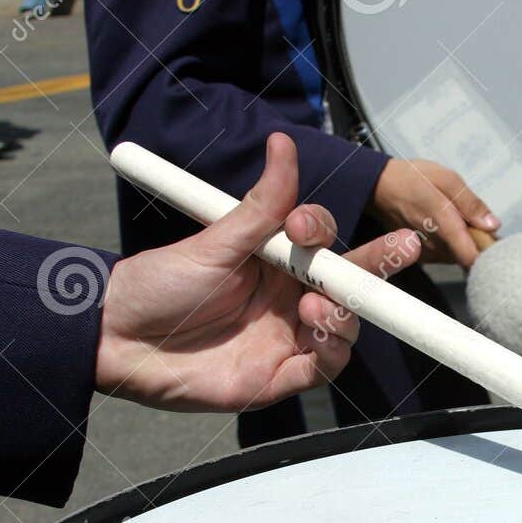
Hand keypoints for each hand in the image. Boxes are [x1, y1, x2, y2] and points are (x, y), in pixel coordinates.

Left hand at [96, 133, 423, 410]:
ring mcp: (287, 337)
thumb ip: (260, 206)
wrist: (116, 339)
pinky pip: (324, 367)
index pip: (324, 241)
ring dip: (344, 312)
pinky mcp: (279, 377)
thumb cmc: (157, 285)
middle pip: (348, 281)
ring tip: (316, 304)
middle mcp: (288, 297)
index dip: (326, 231)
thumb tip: (283, 145)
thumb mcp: (212, 242)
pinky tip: (320, 333)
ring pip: (344, 325)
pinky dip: (332, 351)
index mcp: (275, 260)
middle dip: (379, 264)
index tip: (305, 226)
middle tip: (404, 246)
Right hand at [370, 158, 499, 268]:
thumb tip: (493, 225)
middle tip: (477, 222)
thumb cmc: (414, 179)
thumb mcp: (447, 179)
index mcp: (444, 225)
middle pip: (469, 257)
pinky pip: (446, 255)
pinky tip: (446, 226)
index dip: (489, 253)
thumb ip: (471, 204)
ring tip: (459, 220)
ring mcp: (427, 253)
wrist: (379, 187)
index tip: (495, 240)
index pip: (472, 258)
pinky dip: (452, 244)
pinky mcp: (421, 256)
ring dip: (465, 243)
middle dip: (478, 242)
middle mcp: (435, 246)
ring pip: (458, 256)